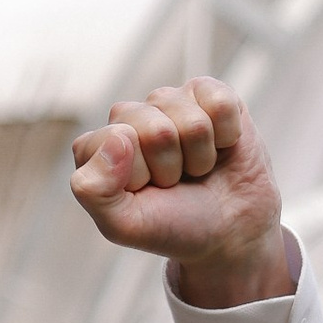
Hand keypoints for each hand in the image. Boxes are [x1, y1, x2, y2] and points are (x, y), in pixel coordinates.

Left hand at [69, 78, 292, 304]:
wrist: (228, 229)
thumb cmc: (171, 225)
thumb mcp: (123, 225)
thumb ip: (94, 190)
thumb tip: (116, 136)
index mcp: (97, 146)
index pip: (117, 140)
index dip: (141, 176)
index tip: (146, 192)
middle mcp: (128, 116)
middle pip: (157, 131)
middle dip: (172, 167)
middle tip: (174, 182)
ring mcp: (167, 101)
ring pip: (193, 122)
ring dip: (201, 157)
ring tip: (195, 170)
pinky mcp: (206, 93)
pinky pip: (220, 104)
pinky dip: (227, 135)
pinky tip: (219, 147)